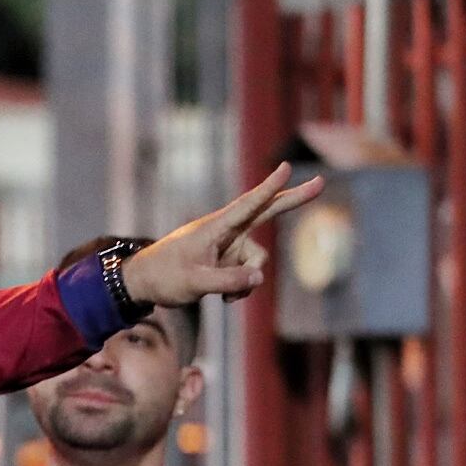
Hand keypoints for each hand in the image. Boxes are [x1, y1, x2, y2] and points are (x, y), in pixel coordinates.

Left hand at [122, 163, 326, 307]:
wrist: (143, 284)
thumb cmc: (164, 277)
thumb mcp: (194, 283)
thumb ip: (227, 281)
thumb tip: (259, 277)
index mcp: (215, 228)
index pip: (247, 205)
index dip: (268, 188)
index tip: (286, 167)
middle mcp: (227, 232)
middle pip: (266, 212)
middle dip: (293, 199)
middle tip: (321, 183)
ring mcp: (230, 246)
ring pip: (257, 263)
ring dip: (247, 282)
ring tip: (224, 296)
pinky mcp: (229, 260)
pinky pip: (249, 275)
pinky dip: (241, 288)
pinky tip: (224, 298)